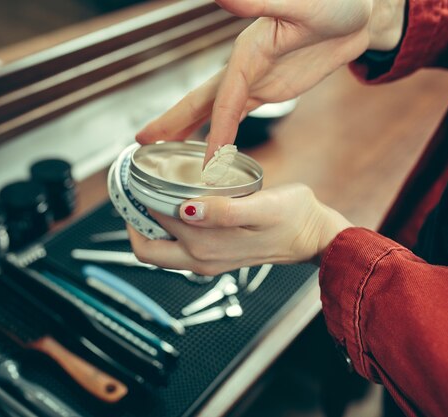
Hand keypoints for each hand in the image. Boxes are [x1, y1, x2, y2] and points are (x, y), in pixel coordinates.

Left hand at [127, 184, 352, 275]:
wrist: (314, 236)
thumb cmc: (294, 218)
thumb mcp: (262, 209)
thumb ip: (224, 212)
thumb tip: (186, 210)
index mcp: (205, 247)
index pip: (152, 225)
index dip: (137, 201)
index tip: (132, 178)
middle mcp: (200, 259)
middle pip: (147, 246)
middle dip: (133, 218)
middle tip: (134, 188)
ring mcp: (206, 261)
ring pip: (160, 249)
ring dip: (148, 224)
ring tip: (150, 192)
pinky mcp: (215, 257)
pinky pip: (177, 247)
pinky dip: (166, 228)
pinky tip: (175, 203)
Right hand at [136, 0, 405, 164]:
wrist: (360, 13)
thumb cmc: (336, 2)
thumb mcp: (301, 2)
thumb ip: (260, 0)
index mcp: (248, 52)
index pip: (225, 98)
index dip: (215, 128)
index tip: (208, 158)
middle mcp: (244, 67)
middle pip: (201, 100)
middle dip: (173, 123)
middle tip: (143, 143)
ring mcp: (256, 79)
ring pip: (215, 110)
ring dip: (189, 129)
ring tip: (165, 146)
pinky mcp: (270, 88)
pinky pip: (238, 114)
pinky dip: (222, 130)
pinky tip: (212, 142)